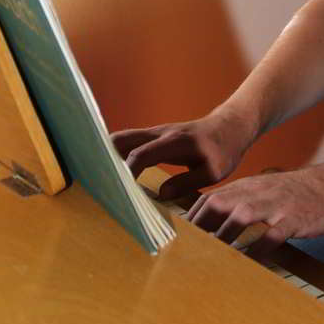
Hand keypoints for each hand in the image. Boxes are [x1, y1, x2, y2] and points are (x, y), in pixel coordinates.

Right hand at [110, 108, 255, 201]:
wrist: (230, 128)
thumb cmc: (224, 150)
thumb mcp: (214, 172)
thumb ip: (187, 182)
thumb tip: (160, 196)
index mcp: (175, 142)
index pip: (141, 155)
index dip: (127, 173)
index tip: (119, 193)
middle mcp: (160, 134)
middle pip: (121, 140)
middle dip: (104, 159)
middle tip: (93, 183)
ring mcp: (154, 133)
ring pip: (121, 139)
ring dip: (106, 157)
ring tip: (96, 180)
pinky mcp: (153, 137)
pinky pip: (128, 143)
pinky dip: (115, 156)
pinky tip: (110, 174)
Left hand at [187, 166, 323, 256]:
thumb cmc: (298, 193)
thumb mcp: (266, 188)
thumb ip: (242, 200)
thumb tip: (215, 219)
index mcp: (248, 186)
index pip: (209, 198)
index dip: (191, 218)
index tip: (178, 239)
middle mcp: (258, 193)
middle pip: (219, 204)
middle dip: (199, 228)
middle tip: (186, 252)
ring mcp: (275, 205)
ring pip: (241, 218)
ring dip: (223, 239)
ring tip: (210, 261)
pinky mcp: (292, 219)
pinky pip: (270, 237)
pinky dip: (256, 251)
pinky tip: (248, 265)